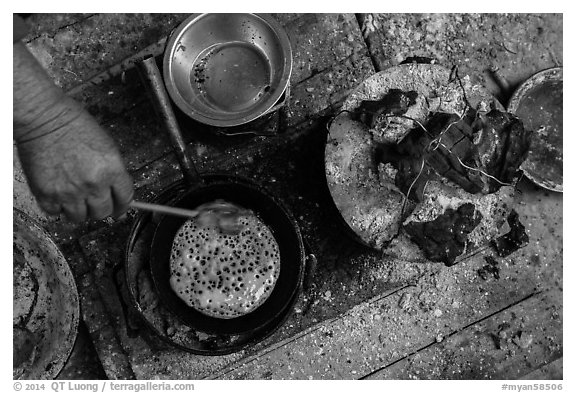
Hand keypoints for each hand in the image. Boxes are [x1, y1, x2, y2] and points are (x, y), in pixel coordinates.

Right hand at [16, 100, 133, 221]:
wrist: (44, 118)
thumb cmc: (74, 125)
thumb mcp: (107, 146)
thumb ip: (114, 172)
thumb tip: (118, 194)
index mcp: (112, 170)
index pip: (125, 199)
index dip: (123, 206)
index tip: (119, 209)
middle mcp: (93, 184)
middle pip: (103, 212)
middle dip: (102, 209)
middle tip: (95, 202)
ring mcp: (69, 191)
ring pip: (80, 217)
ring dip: (79, 211)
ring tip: (76, 198)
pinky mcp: (46, 194)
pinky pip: (55, 213)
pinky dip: (57, 208)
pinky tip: (59, 196)